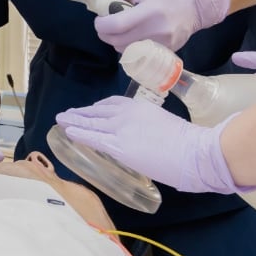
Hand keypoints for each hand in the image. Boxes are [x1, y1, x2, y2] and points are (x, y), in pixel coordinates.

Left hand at [56, 97, 250, 193]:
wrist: (194, 152)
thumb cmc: (187, 142)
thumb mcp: (164, 124)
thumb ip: (148, 127)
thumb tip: (141, 137)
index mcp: (141, 106)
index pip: (112, 104)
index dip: (98, 108)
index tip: (90, 111)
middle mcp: (128, 113)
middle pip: (98, 111)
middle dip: (82, 113)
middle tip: (68, 114)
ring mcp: (122, 129)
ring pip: (92, 123)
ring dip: (74, 121)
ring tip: (61, 120)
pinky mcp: (119, 146)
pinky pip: (93, 138)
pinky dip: (79, 133)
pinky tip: (68, 132)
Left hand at [90, 0, 229, 53]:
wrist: (191, 9)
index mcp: (149, 11)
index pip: (117, 25)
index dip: (102, 24)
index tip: (100, 18)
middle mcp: (155, 31)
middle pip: (117, 41)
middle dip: (106, 33)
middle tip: (109, 23)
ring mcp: (160, 46)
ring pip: (124, 51)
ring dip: (117, 41)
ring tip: (125, 29)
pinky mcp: (162, 54)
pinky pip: (136, 56)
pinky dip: (129, 48)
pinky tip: (135, 37)